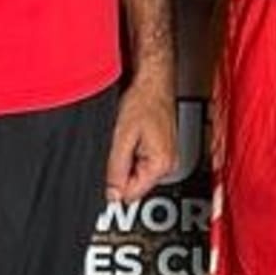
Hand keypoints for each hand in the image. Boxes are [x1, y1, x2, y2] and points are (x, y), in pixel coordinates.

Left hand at [104, 76, 179, 203]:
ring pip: (136, 173)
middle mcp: (169, 163)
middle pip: (134, 184)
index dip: (114, 185)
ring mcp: (167, 155)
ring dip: (126, 160)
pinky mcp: (161, 148)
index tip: (106, 171)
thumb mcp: (122, 136)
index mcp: (162, 164)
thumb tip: (112, 194)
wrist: (153, 79)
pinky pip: (140, 161)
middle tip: (118, 147)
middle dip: (121, 170)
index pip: (131, 194)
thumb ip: (116, 168)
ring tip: (127, 137)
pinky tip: (131, 135)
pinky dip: (132, 151)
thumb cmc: (144, 99)